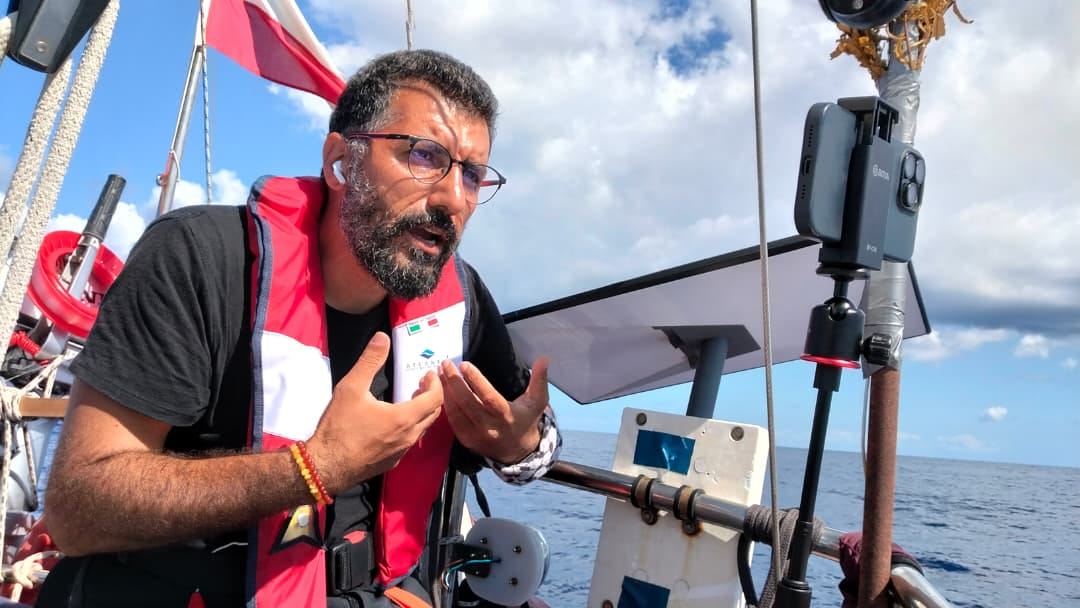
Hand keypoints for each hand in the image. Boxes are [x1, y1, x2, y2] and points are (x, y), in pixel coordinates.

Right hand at [306, 332, 443, 494]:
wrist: (325, 466)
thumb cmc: (339, 427)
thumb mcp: (351, 388)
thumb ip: (370, 361)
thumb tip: (382, 338)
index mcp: (404, 418)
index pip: (435, 399)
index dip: (436, 384)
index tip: (428, 374)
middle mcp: (408, 437)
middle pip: (433, 414)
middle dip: (432, 396)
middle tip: (421, 383)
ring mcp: (401, 452)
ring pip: (422, 429)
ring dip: (421, 412)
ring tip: (409, 399)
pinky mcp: (392, 462)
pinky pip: (409, 442)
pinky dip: (410, 427)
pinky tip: (394, 422)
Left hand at [439, 356, 549, 463]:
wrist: (518, 451)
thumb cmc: (526, 420)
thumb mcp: (537, 401)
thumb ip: (539, 380)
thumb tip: (544, 359)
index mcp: (506, 416)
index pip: (488, 397)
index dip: (476, 380)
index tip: (464, 364)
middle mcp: (489, 427)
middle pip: (467, 403)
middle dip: (454, 382)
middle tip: (445, 364)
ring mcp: (476, 436)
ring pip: (456, 412)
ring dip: (445, 391)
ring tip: (439, 373)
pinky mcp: (466, 440)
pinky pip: (452, 422)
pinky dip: (445, 405)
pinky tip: (440, 390)